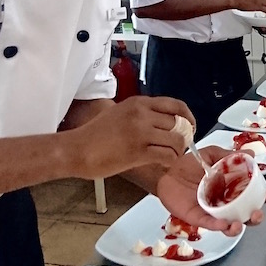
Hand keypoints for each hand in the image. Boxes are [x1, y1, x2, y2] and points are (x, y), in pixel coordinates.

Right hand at [65, 96, 195, 177]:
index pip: (175, 105)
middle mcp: (142, 114)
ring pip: (177, 140)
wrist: (76, 149)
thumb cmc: (94, 135)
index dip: (188, 117)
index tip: (189, 127)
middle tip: (180, 146)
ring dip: (178, 150)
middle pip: (179, 123)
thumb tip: (163, 122)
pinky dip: (170, 161)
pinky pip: (167, 155)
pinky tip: (163, 163)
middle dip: (184, 136)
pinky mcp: (138, 152)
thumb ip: (141, 114)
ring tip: (171, 156)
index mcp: (138, 103)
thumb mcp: (120, 113)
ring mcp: (140, 132)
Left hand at [156, 145, 265, 236]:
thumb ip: (229, 155)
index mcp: (232, 186)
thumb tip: (249, 154)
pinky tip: (224, 225)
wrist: (165, 170)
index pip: (253, 194)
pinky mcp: (198, 218)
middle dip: (256, 216)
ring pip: (230, 225)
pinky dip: (218, 226)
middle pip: (246, 214)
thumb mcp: (211, 155)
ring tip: (238, 225)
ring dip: (238, 227)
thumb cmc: (189, 164)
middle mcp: (225, 202)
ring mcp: (213, 212)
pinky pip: (210, 225)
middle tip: (258, 213)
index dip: (265, 196)